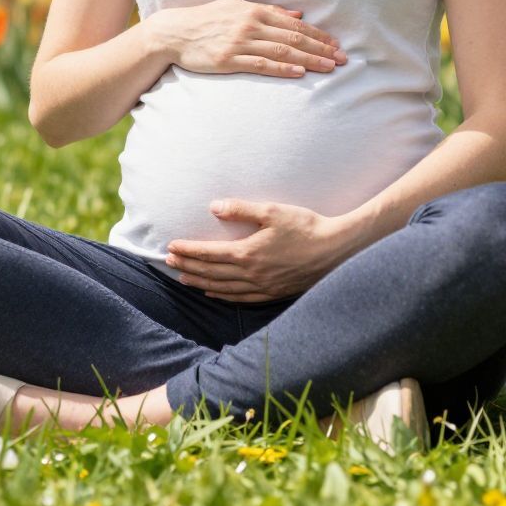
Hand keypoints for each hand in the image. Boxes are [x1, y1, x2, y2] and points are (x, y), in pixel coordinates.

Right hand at [148, 0, 346, 77]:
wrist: (174, 32)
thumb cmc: (208, 19)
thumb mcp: (237, 7)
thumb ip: (268, 11)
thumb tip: (298, 15)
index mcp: (255, 11)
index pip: (295, 24)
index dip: (318, 35)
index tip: (337, 44)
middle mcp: (250, 24)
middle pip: (294, 37)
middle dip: (321, 48)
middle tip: (343, 59)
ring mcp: (240, 42)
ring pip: (282, 51)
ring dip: (309, 59)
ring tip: (329, 67)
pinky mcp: (229, 59)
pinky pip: (262, 64)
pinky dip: (283, 68)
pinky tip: (300, 72)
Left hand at [163, 199, 364, 302]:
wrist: (336, 249)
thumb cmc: (306, 226)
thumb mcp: (272, 211)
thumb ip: (241, 209)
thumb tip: (213, 207)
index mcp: (248, 253)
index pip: (209, 253)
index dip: (188, 250)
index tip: (171, 247)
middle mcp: (252, 274)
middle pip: (211, 272)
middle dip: (188, 266)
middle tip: (168, 262)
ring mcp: (263, 286)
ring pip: (223, 288)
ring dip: (201, 283)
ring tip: (184, 278)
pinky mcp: (274, 293)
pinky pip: (241, 298)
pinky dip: (223, 296)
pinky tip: (214, 293)